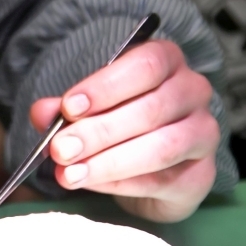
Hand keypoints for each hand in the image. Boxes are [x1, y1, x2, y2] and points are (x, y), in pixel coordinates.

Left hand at [28, 40, 218, 221]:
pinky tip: (92, 183)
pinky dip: (121, 184)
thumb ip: (66, 109)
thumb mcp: (91, 109)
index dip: (106, 86)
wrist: (159, 170)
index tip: (69, 107)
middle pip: (150, 109)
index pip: (145, 65)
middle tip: (60, 149)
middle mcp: (193, 90)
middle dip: (99, 131)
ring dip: (109, 162)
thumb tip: (42, 112)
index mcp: (167, 61)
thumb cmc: (124, 125)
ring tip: (70, 174)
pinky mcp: (203, 174)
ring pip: (160, 147)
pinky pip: (161, 179)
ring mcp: (203, 132)